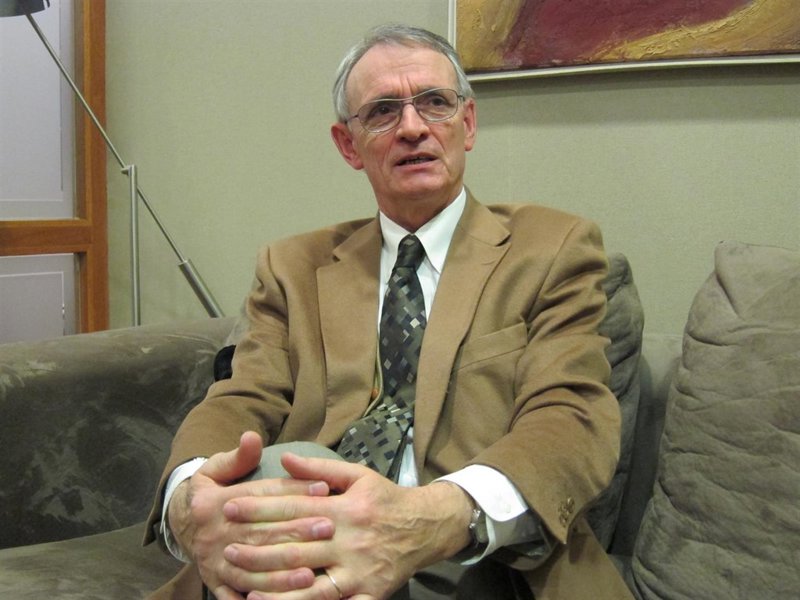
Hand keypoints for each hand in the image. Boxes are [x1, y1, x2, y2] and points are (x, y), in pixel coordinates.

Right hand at [167, 432, 335, 598]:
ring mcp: (215, 561)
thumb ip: (237, 456)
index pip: (260, 496)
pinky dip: (257, 599)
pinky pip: (236, 594)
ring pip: (251, 569)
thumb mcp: (216, 468)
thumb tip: (252, 437)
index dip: (292, 491)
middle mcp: (216, 533)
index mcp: (217, 502)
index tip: (323, 488)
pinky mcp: (215, 582)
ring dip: (280, 574)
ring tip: (310, 573)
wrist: (181, 523)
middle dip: (295, 532)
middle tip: (328, 529)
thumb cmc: (210, 492)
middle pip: (260, 534)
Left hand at [222, 454, 473, 599]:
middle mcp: (349, 539)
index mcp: (344, 508)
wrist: (427, 527)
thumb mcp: (358, 475)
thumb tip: (284, 459)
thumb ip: (320, 469)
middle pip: (297, 547)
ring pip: (312, 584)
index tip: (230, 507)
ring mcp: (358, 570)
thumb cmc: (386, 499)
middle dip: (259, 549)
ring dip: (276, 589)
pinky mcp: (367, 595)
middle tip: (226, 550)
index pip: (294, 507)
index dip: (260, 508)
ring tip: (244, 588)